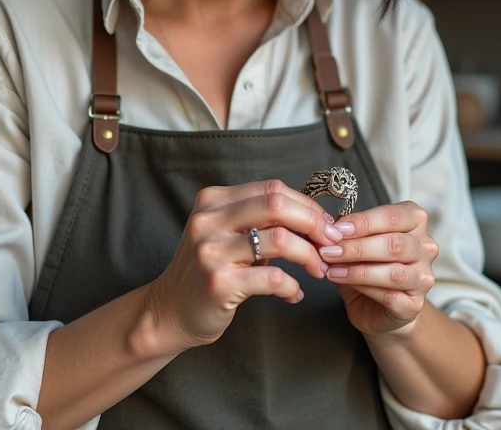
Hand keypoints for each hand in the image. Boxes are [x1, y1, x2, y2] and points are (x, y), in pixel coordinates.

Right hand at [147, 179, 342, 351]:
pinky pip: (272, 278)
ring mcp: (211, 252)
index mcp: (212, 201)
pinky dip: (292, 286)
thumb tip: (314, 217)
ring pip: (279, 240)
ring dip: (309, 256)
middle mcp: (208, 221)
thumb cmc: (208, 271)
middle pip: (277, 205)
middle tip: (331, 243)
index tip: (326, 224)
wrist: (169, 311)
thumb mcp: (225, 233)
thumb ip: (258, 219)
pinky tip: (294, 294)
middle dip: (314, 223)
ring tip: (318, 269)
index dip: (307, 205)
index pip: (272, 189)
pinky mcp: (218, 283)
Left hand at [320, 201, 438, 335]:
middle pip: (395, 244)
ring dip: (357, 270)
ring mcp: (423, 277)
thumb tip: (328, 228)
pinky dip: (362, 287)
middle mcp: (425, 247)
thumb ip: (348, 234)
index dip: (363, 222)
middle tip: (329, 251)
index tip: (337, 229)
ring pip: (394, 272)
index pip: (393, 216)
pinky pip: (389, 295)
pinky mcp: (415, 304)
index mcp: (414, 221)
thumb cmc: (368, 266)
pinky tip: (342, 282)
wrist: (377, 306)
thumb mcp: (358, 242)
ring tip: (332, 269)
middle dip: (357, 247)